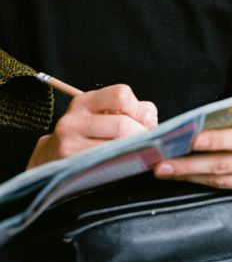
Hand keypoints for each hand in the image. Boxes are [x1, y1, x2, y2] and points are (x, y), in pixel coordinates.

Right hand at [27, 84, 157, 168]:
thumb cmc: (87, 132)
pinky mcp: (70, 166)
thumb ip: (133, 110)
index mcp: (85, 101)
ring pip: (115, 147)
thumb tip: (150, 119)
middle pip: (121, 124)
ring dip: (135, 151)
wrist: (51, 156)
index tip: (147, 121)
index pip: (120, 94)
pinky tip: (126, 163)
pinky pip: (105, 165)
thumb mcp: (103, 112)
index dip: (139, 109)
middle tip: (150, 142)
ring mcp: (69, 145)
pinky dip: (122, 164)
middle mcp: (74, 120)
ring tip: (141, 152)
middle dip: (142, 135)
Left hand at [153, 106, 231, 194]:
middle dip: (190, 163)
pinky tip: (186, 177)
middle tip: (164, 161)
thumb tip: (222, 109)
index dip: (217, 140)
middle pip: (224, 163)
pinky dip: (204, 182)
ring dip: (190, 175)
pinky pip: (227, 187)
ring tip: (165, 170)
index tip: (192, 138)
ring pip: (221, 179)